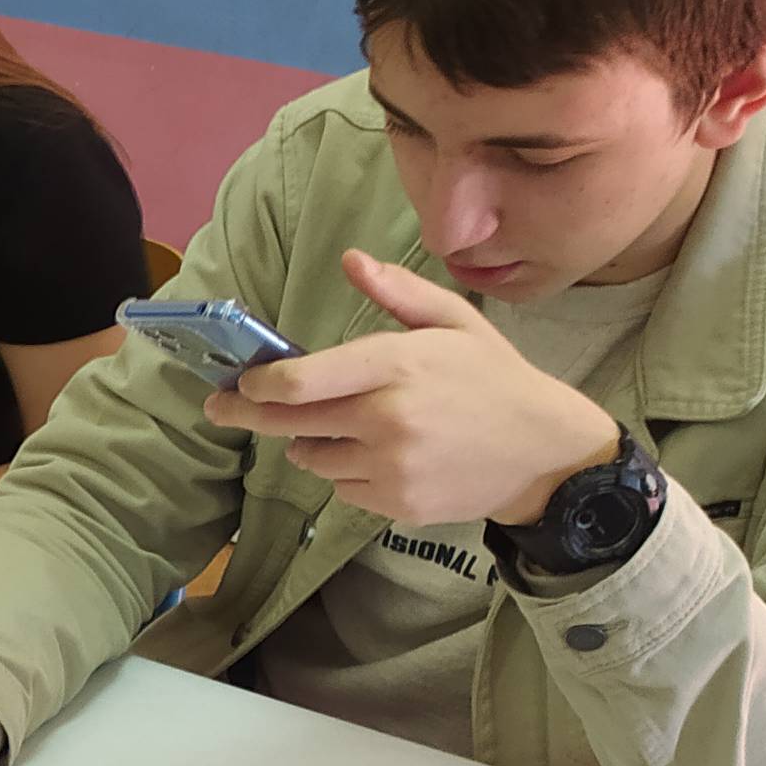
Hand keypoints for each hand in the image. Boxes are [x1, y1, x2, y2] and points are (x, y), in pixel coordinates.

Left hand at [204, 249, 621, 527]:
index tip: (241, 383)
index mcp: (396, 365)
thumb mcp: (454, 321)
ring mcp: (390, 467)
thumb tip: (350, 260)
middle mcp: (386, 419)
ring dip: (313, 443)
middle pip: (288, 423)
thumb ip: (397, 291)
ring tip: (348, 426)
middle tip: (221, 409)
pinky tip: (383, 455)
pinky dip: (348, 473)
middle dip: (249, 415)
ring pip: (312, 458)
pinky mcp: (396, 504)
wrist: (544, 450)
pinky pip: (343, 488)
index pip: (300, 381)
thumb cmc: (494, 377)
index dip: (259, 385)